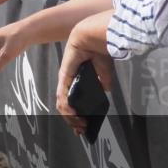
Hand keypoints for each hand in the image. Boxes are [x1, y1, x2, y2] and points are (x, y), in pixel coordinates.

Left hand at [55, 19, 112, 136]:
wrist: (93, 38)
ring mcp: (66, 81)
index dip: (77, 115)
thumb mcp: (104, 72)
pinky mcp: (65, 77)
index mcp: (79, 80)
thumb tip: (105, 91)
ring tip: (79, 126)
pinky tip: (73, 115)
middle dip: (73, 121)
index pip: (74, 101)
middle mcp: (70, 82)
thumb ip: (103, 81)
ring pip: (63, 104)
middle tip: (81, 130)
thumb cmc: (99, 50)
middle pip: (67, 106)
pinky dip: (67, 108)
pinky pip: (62, 96)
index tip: (84, 126)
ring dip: (70, 118)